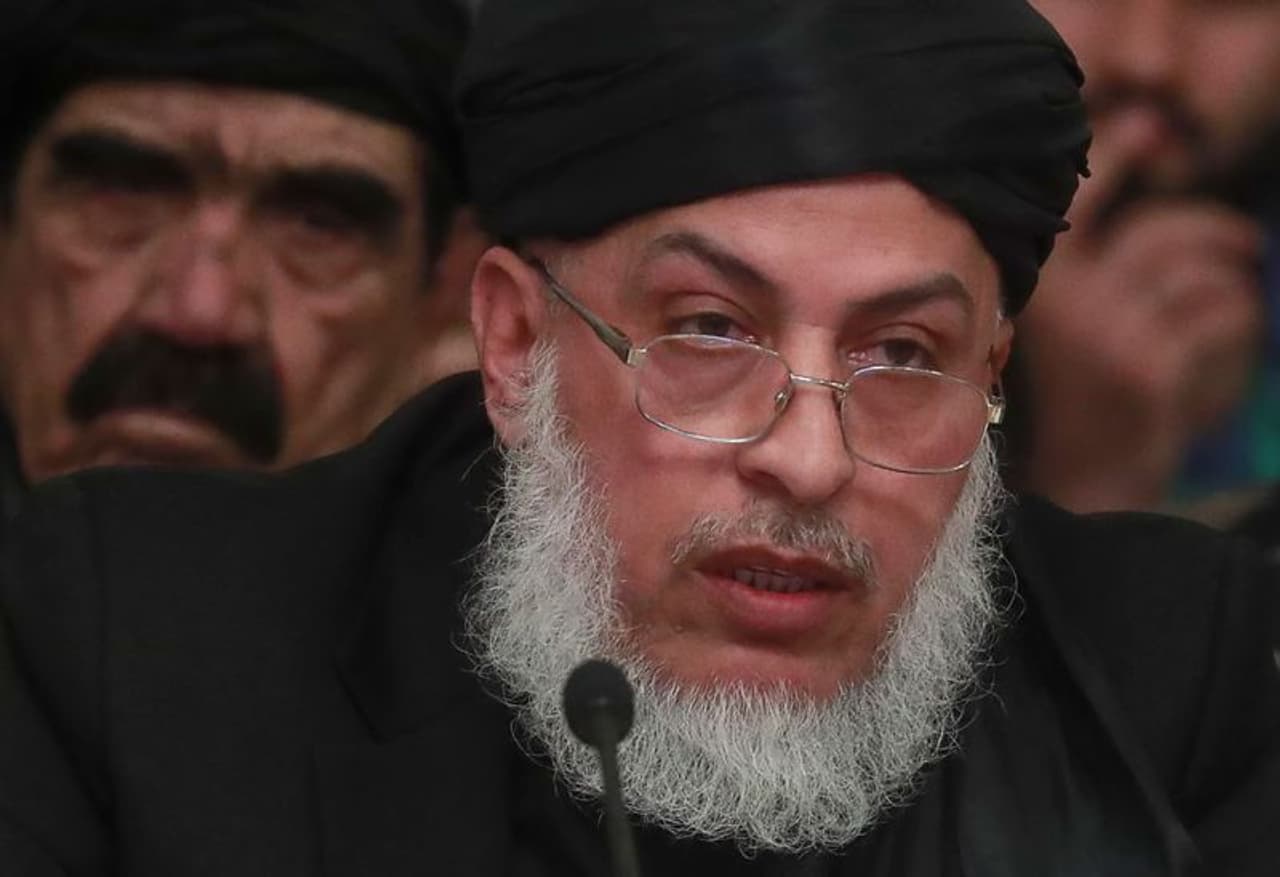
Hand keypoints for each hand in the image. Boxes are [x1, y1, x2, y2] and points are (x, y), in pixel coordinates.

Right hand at [1017, 114, 1263, 511]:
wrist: (1080, 483)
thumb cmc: (1084, 389)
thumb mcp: (1074, 308)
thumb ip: (1100, 233)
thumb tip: (1145, 125)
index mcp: (1038, 278)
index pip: (1089, 186)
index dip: (1128, 147)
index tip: (1157, 135)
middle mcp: (1065, 297)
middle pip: (1170, 232)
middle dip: (1219, 236)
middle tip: (1242, 247)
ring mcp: (1107, 331)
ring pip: (1207, 274)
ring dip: (1230, 291)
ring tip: (1224, 310)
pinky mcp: (1148, 365)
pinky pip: (1225, 316)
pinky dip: (1236, 334)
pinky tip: (1214, 361)